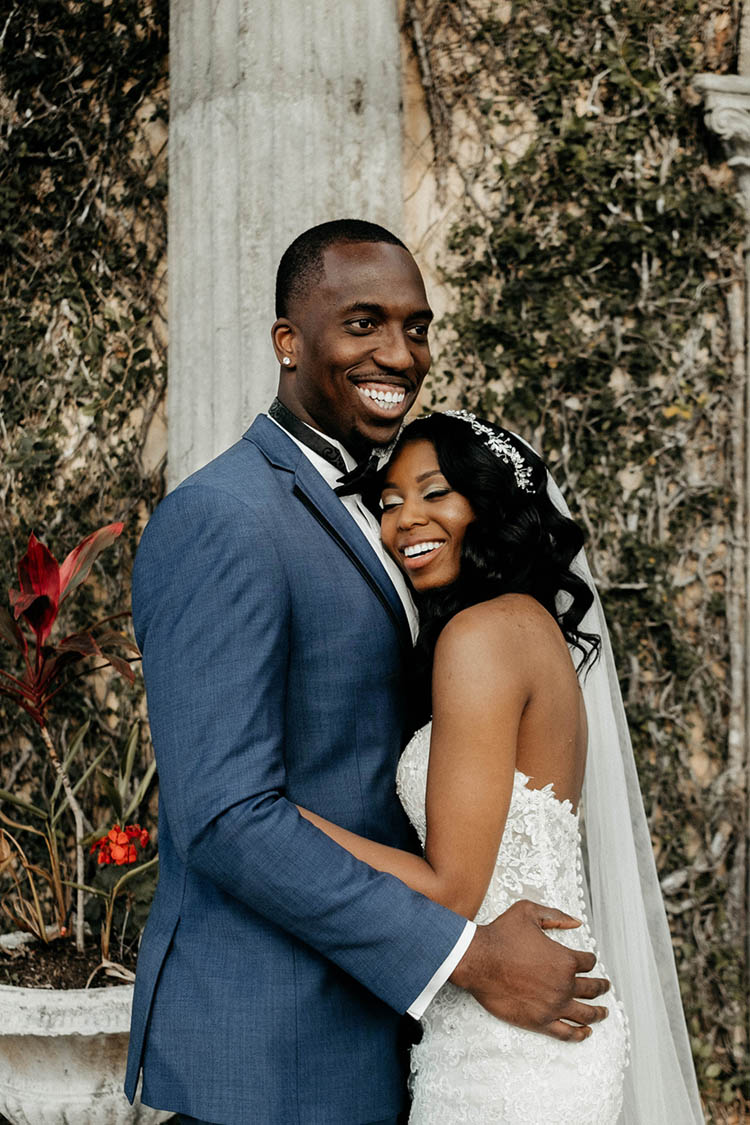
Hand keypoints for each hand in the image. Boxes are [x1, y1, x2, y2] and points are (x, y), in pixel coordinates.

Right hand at [450, 899, 609, 1041]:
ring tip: (603, 1012)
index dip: (590, 960)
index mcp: (565, 959)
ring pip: (585, 1014)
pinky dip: (579, 1034)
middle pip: (592, 989)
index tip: (589, 961)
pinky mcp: (540, 1022)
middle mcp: (564, 985)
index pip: (588, 962)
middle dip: (601, 987)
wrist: (478, 960)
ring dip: (598, 1013)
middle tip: (605, 987)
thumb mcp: (528, 912)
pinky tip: (586, 1032)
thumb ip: (555, 916)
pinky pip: (566, 1033)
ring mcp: (553, 1006)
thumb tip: (577, 923)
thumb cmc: (501, 934)